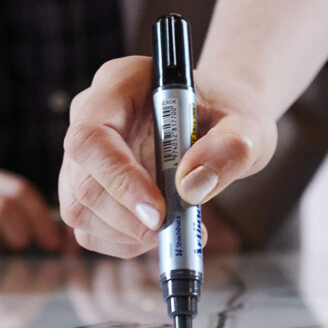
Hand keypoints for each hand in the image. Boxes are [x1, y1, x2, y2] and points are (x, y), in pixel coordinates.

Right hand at [59, 58, 277, 256]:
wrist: (222, 122)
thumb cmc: (230, 115)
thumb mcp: (248, 124)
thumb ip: (230, 148)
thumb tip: (191, 188)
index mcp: (120, 84)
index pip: (91, 136)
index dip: (118, 179)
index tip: (158, 212)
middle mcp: (90, 115)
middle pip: (82, 180)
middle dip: (127, 218)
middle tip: (174, 230)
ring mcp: (84, 156)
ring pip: (80, 210)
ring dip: (128, 234)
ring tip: (178, 227)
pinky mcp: (88, 188)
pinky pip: (90, 229)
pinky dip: (125, 243)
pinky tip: (161, 232)